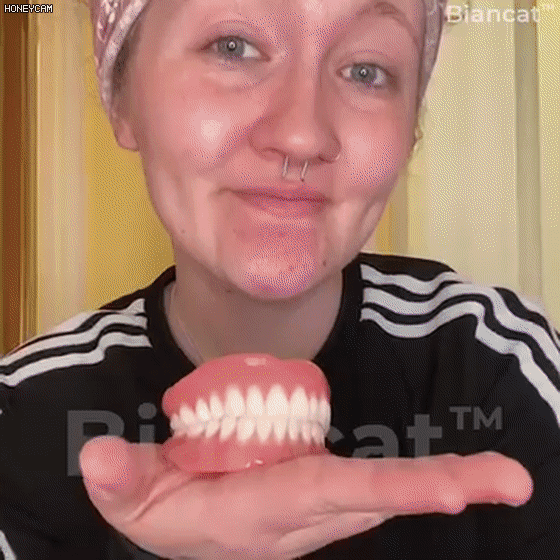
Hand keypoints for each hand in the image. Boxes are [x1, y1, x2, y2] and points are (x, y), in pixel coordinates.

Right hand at [80, 436, 532, 559]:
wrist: (183, 529)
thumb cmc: (165, 514)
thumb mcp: (134, 500)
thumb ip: (123, 481)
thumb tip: (96, 456)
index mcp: (263, 514)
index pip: (332, 496)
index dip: (388, 489)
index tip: (449, 490)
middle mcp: (303, 515)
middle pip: (378, 498)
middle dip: (442, 489)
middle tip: (511, 481)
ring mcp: (316, 507)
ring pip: (382, 495)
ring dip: (440, 487)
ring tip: (501, 479)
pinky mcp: (318, 493)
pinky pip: (370, 489)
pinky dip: (413, 486)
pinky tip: (456, 480)